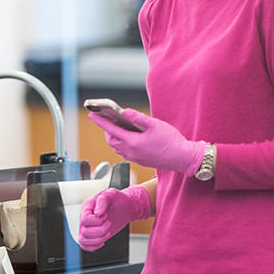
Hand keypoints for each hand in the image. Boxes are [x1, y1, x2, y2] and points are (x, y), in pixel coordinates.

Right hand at [78, 185, 150, 251]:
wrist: (124, 207)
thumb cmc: (117, 199)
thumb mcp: (111, 194)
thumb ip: (103, 200)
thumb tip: (97, 213)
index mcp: (87, 206)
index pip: (84, 219)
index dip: (97, 221)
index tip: (106, 215)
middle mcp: (85, 216)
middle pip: (84, 232)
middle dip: (101, 230)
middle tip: (109, 223)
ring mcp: (87, 226)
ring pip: (83, 241)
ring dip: (99, 239)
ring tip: (108, 231)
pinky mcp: (92, 235)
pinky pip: (85, 246)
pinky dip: (94, 246)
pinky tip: (103, 239)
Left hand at [89, 109, 205, 174]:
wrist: (183, 158)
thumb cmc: (171, 141)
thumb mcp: (155, 124)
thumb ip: (138, 118)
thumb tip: (125, 112)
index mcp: (133, 142)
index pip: (111, 130)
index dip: (100, 121)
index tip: (91, 114)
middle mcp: (131, 152)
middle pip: (112, 140)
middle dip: (107, 129)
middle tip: (107, 119)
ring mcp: (135, 158)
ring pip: (117, 147)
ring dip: (114, 137)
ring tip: (117, 126)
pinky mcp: (140, 161)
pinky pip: (124, 152)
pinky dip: (122, 143)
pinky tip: (128, 137)